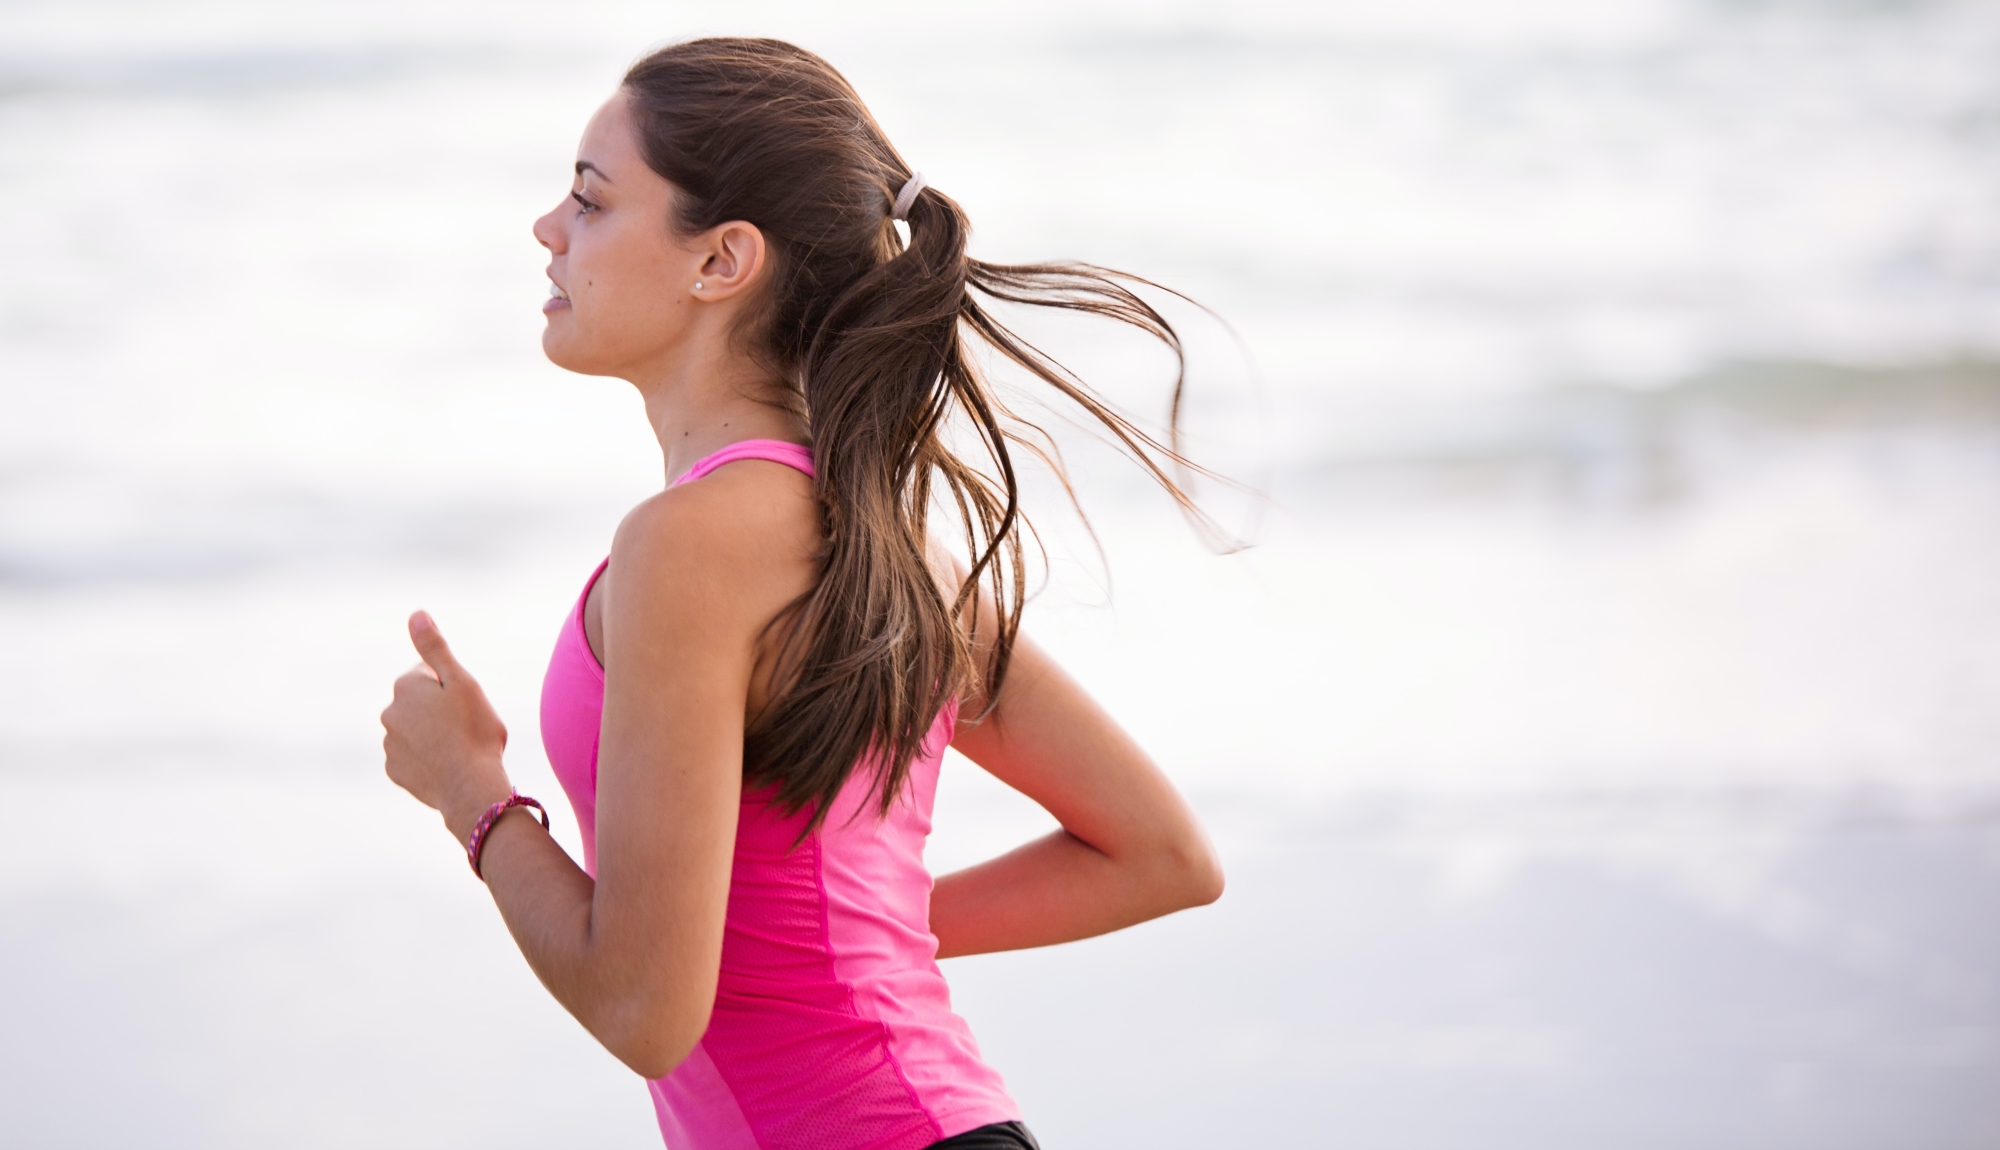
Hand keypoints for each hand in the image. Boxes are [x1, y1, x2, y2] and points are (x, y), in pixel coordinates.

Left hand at [381, 611, 511, 839]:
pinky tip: (447, 766)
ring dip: (432, 735)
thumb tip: (416, 614)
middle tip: (466, 726)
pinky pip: (412, 758)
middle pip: (420, 703)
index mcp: (406, 686)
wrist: (470, 786)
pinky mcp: (395, 771)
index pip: (428, 674)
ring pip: (415, 731)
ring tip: (459, 748)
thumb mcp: (461, 681)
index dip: (452, 686)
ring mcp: (390, 744)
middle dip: (439, 710)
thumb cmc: (474, 731)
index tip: (466, 703)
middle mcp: (389, 713)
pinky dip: (427, 759)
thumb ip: (434, 648)